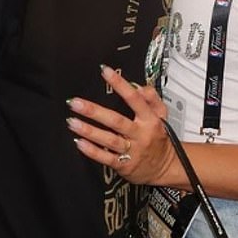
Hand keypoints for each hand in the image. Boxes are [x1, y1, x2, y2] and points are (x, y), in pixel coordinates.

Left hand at [66, 66, 175, 183]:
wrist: (165, 166)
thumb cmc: (158, 137)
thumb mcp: (162, 115)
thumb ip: (152, 97)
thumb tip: (138, 86)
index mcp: (150, 119)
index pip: (135, 98)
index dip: (120, 84)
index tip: (105, 71)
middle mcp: (140, 134)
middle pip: (116, 121)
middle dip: (94, 111)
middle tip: (76, 103)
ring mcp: (132, 151)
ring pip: (109, 140)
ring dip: (89, 131)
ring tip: (72, 122)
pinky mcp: (124, 165)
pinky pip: (106, 158)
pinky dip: (92, 151)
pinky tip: (79, 142)